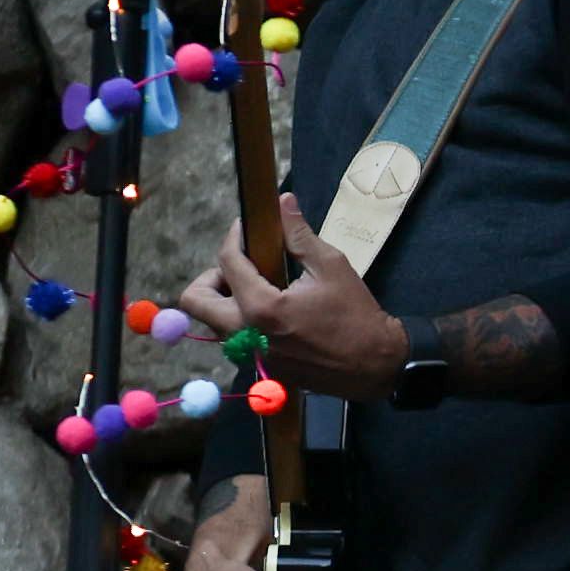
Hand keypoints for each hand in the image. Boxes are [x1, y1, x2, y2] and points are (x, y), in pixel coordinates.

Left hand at [170, 234, 412, 401]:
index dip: (233, 237)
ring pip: (210, 322)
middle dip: (211, 276)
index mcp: (261, 307)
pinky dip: (241, 320)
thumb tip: (282, 202)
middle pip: (195, 301)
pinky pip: (232, 339)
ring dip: (224, 300)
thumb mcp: (332, 267)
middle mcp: (246, 334)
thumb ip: (300, 235)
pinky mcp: (259, 368)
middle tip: (241, 267)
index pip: (228, 262)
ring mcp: (250, 355)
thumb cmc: (355, 314)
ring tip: (257, 287)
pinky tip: (270, 311)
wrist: (374, 365)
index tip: (245, 228)